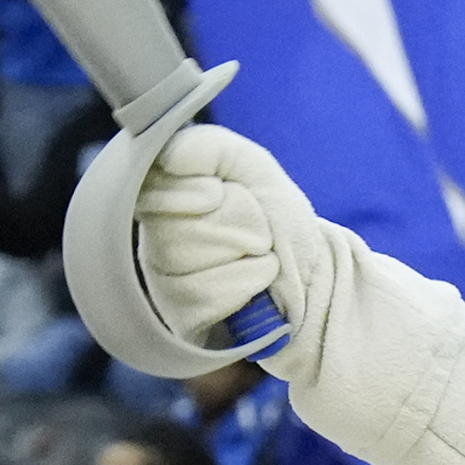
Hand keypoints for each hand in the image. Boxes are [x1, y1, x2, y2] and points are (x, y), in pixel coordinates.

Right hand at [135, 121, 334, 344]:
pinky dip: (247, 281)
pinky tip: (256, 282)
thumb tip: (168, 157)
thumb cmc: (277, 218)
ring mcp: (162, 280)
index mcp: (160, 196)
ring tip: (257, 254)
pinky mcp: (181, 316)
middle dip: (237, 221)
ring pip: (189, 257)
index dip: (203, 191)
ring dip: (246, 252)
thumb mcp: (253, 168)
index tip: (220, 193)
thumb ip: (211, 148)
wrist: (312, 272)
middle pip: (178, 223)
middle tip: (256, 229)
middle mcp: (152, 237)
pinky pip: (206, 293)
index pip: (156, 185)